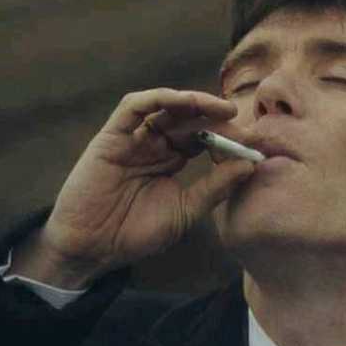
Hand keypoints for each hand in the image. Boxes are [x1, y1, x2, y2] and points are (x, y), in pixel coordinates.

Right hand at [28, 88, 254, 284]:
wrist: (93, 247)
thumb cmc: (136, 233)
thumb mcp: (185, 211)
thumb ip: (215, 187)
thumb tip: (250, 165)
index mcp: (170, 162)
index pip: (203, 139)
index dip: (226, 137)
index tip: (252, 143)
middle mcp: (153, 145)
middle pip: (188, 120)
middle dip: (216, 119)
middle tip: (241, 124)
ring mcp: (133, 139)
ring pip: (166, 107)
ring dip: (194, 103)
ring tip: (222, 110)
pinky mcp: (112, 136)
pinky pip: (135, 107)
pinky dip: (160, 99)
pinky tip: (186, 102)